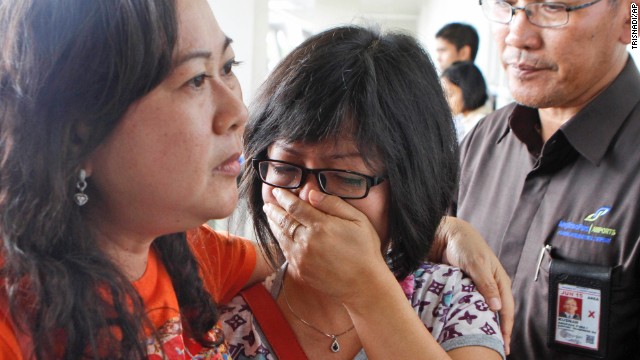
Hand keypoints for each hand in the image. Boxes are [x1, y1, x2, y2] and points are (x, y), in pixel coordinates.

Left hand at [262, 188, 387, 301]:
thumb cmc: (364, 250)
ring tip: (270, 214)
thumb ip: (333, 204)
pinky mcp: (300, 269)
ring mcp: (301, 257)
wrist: (363, 285)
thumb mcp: (358, 220)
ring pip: (280, 235)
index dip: (284, 197)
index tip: (277, 191)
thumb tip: (312, 193)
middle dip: (274, 209)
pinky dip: (279, 238)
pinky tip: (280, 233)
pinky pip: (284, 250)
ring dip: (273, 223)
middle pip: (283, 220)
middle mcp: (307, 241)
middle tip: (269, 201)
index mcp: (322, 226)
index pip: (295, 206)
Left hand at [429, 216, 512, 354]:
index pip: (506, 309)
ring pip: (480, 311)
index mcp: (499, 280)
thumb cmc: (464, 244)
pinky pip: (466, 306)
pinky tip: (462, 326)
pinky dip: (466, 316)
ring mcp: (475, 288)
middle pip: (495, 314)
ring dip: (480, 325)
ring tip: (478, 343)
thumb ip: (486, 284)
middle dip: (495, 331)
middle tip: (492, 349)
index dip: (506, 328)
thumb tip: (497, 308)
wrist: (443, 234)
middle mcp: (489, 286)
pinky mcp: (462, 288)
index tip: (504, 346)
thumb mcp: (477, 263)